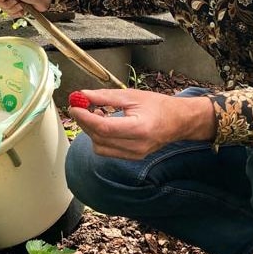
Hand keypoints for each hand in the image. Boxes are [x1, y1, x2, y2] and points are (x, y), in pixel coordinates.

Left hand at [69, 88, 216, 159]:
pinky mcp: (131, 158)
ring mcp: (134, 155)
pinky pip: (107, 150)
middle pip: (99, 138)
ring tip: (94, 113)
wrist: (178, 122)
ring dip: (91, 131)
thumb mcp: (131, 96)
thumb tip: (83, 95)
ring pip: (100, 147)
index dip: (85, 118)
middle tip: (79, 106)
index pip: (103, 127)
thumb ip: (106, 97)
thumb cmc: (158, 106)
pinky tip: (102, 123)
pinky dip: (99, 138)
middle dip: (85, 122)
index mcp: (139, 129)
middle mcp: (136, 146)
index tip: (74, 106)